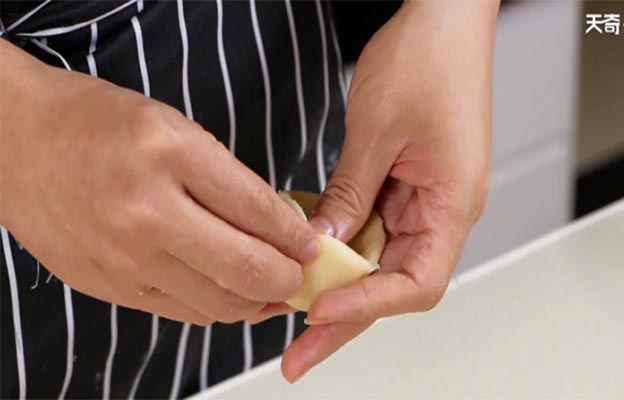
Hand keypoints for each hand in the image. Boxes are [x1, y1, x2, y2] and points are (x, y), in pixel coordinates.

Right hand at [0, 42, 318, 324]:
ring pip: (219, 303)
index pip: (259, 210)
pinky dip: (217, 307)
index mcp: (170, 153)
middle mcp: (147, 211)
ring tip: (272, 287)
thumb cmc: (94, 124)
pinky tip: (230, 293)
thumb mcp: (173, 127)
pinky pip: (183, 313)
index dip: (299, 236)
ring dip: (258, 300)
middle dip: (290, 279)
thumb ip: (228, 180)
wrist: (14, 144)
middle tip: (302, 274)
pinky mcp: (110, 286)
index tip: (313, 245)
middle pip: (247, 269)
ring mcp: (125, 256)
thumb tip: (279, 227)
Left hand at [281, 0, 498, 380]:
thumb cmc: (429, 58)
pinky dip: (338, 242)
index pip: (416, 283)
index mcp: (453, 202)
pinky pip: (371, 227)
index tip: (317, 312)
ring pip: (379, 260)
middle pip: (394, 283)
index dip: (367, 305)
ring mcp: (425, 200)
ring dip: (338, 282)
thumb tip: (322, 244)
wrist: (444, 18)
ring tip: (289, 306)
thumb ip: (349, 193)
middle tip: (298, 350)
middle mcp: (443, 211)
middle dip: (345, 317)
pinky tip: (305, 253)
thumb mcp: (376, 130)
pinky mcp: (405, 186)